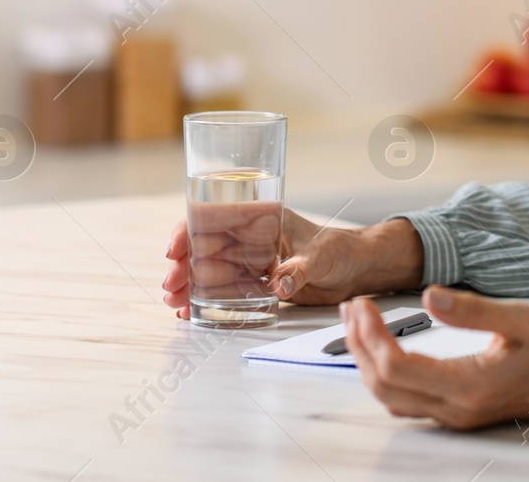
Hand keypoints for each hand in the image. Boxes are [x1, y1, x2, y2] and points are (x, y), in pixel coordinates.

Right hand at [161, 210, 423, 318]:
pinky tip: (189, 311)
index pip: (215, 217)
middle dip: (182, 265)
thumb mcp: (321, 257)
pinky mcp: (256, 283)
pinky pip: (224, 289)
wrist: (357, 270)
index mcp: (261, 218)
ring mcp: (251, 260)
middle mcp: (251, 237)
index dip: (189, 230)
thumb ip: (299, 271)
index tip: (175, 250)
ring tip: (175, 303)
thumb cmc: (341, 250)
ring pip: (209, 270)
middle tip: (171, 287)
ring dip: (189, 285)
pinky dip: (205, 299)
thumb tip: (280, 284)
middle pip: (204, 247)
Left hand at [344, 286, 528, 429]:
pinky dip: (385, 375)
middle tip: (352, 309)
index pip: (397, 366)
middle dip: (359, 346)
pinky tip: (383, 349)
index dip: (371, 334)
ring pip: (391, 398)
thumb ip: (472, 310)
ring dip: (367, 362)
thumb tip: (428, 295)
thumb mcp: (521, 318)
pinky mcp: (459, 413)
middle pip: (384, 386)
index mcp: (468, 386)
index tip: (363, 303)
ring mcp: (457, 416)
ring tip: (359, 325)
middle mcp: (457, 410)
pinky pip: (406, 401)